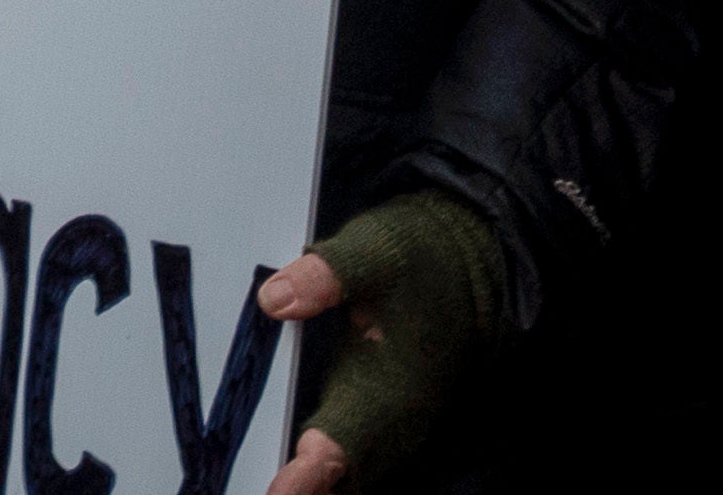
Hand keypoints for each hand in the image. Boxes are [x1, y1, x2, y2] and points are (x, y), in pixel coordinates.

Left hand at [258, 188, 507, 493]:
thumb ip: (325, 274)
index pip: (343, 443)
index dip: (308, 474)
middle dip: (304, 488)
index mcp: (390, 386)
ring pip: (354, 475)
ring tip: (272, 487)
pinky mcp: (387, 418)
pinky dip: (328, 475)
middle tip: (259, 490)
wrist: (464, 268)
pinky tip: (295, 477)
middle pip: (345, 476)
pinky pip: (359, 461)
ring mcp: (395, 423)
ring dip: (315, 485)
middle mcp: (395, 417)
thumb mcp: (371, 252)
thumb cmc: (416, 260)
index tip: (278, 489)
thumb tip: (273, 299)